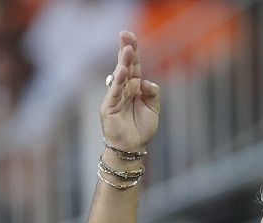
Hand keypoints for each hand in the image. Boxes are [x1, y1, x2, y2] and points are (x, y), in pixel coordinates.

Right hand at [101, 31, 159, 153]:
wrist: (132, 148)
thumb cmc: (142, 129)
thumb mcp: (154, 109)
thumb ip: (153, 93)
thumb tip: (146, 82)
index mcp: (134, 87)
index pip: (133, 65)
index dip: (132, 51)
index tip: (130, 36)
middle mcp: (124, 88)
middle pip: (124, 65)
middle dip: (125, 49)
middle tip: (125, 34)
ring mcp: (115, 96)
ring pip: (120, 76)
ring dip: (123, 63)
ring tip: (127, 50)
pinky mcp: (109, 107)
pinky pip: (115, 92)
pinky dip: (119, 82)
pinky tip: (122, 72)